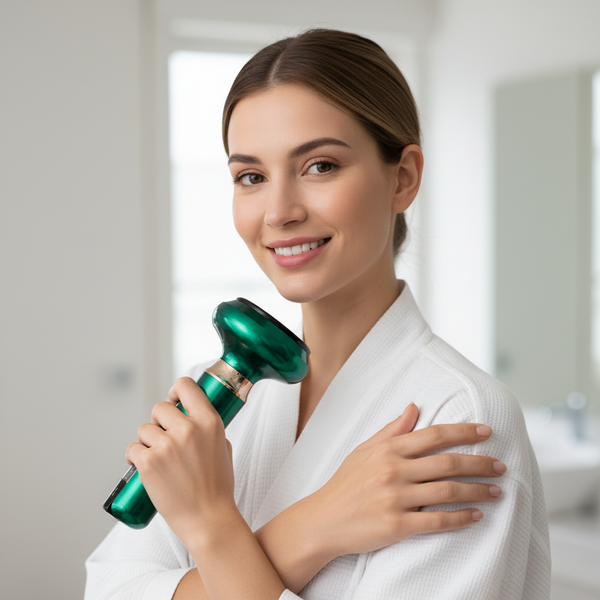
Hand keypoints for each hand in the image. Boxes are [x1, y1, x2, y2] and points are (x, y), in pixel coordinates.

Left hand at [125, 377, 239, 546]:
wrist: (208, 519)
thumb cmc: (217, 486)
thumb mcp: (223, 446)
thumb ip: (208, 427)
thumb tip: (192, 415)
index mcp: (209, 421)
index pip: (185, 385)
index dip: (176, 391)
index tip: (174, 401)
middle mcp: (188, 429)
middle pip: (160, 407)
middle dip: (160, 422)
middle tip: (165, 439)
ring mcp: (167, 446)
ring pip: (144, 429)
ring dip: (147, 441)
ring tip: (158, 459)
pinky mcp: (148, 463)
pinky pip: (132, 449)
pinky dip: (135, 458)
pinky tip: (145, 468)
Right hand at [311, 404, 503, 557]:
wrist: (323, 520)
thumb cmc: (345, 483)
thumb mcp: (364, 450)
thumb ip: (392, 430)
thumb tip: (414, 407)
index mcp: (388, 450)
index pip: (433, 435)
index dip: (463, 431)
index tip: (486, 431)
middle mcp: (393, 470)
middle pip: (447, 462)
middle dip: (480, 462)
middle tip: (501, 465)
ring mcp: (395, 498)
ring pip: (448, 491)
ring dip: (478, 490)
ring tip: (496, 491)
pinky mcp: (396, 526)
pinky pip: (437, 521)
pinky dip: (461, 518)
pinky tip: (476, 516)